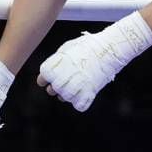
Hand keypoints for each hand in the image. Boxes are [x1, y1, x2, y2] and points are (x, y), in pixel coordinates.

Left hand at [35, 12, 151, 112]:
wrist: (109, 48)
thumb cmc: (88, 46)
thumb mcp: (66, 48)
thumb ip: (56, 61)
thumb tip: (50, 72)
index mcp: (53, 66)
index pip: (42, 79)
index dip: (46, 79)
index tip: (53, 77)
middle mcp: (61, 78)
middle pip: (52, 90)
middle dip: (58, 87)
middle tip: (69, 79)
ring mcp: (74, 87)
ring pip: (64, 98)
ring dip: (69, 94)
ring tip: (78, 84)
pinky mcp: (87, 94)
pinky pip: (79, 105)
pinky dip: (81, 101)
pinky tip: (86, 92)